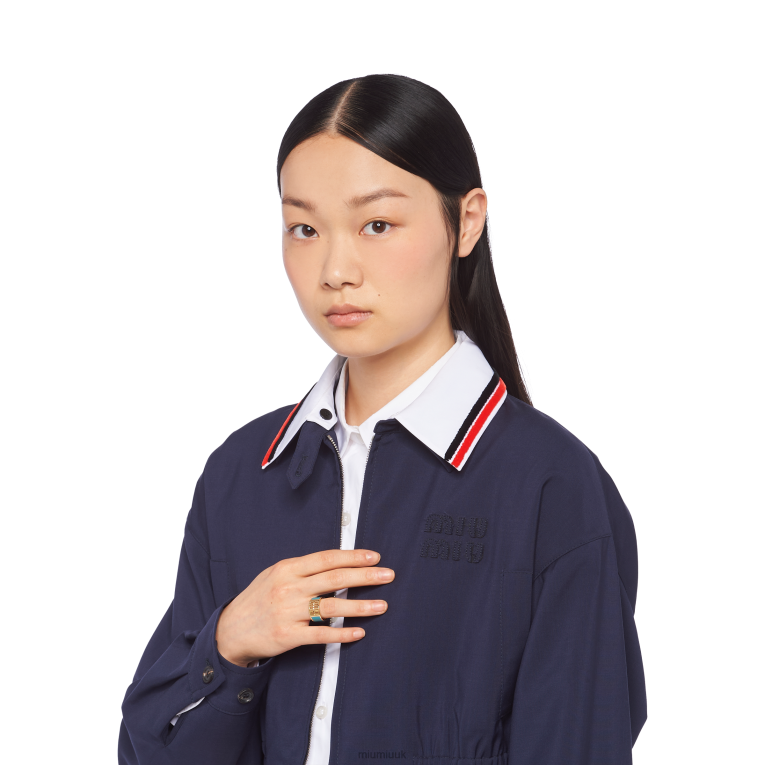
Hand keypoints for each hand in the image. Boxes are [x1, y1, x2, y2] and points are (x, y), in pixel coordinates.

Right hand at [215, 549, 394, 666]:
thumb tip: (337, 562)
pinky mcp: (287, 636)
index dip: (352, 557)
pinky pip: (320, 634)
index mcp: (288, 568)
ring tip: (382, 606)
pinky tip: (359, 632)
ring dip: (360, 606)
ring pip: (331, 606)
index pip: (326, 558)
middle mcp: (289, 587)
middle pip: (334, 578)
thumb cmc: (259, 598)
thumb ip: (303, 569)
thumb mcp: (276, 574)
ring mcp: (288, 612)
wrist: (231, 629)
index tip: (375, 557)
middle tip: (388, 575)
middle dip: (364, 575)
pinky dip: (341, 632)